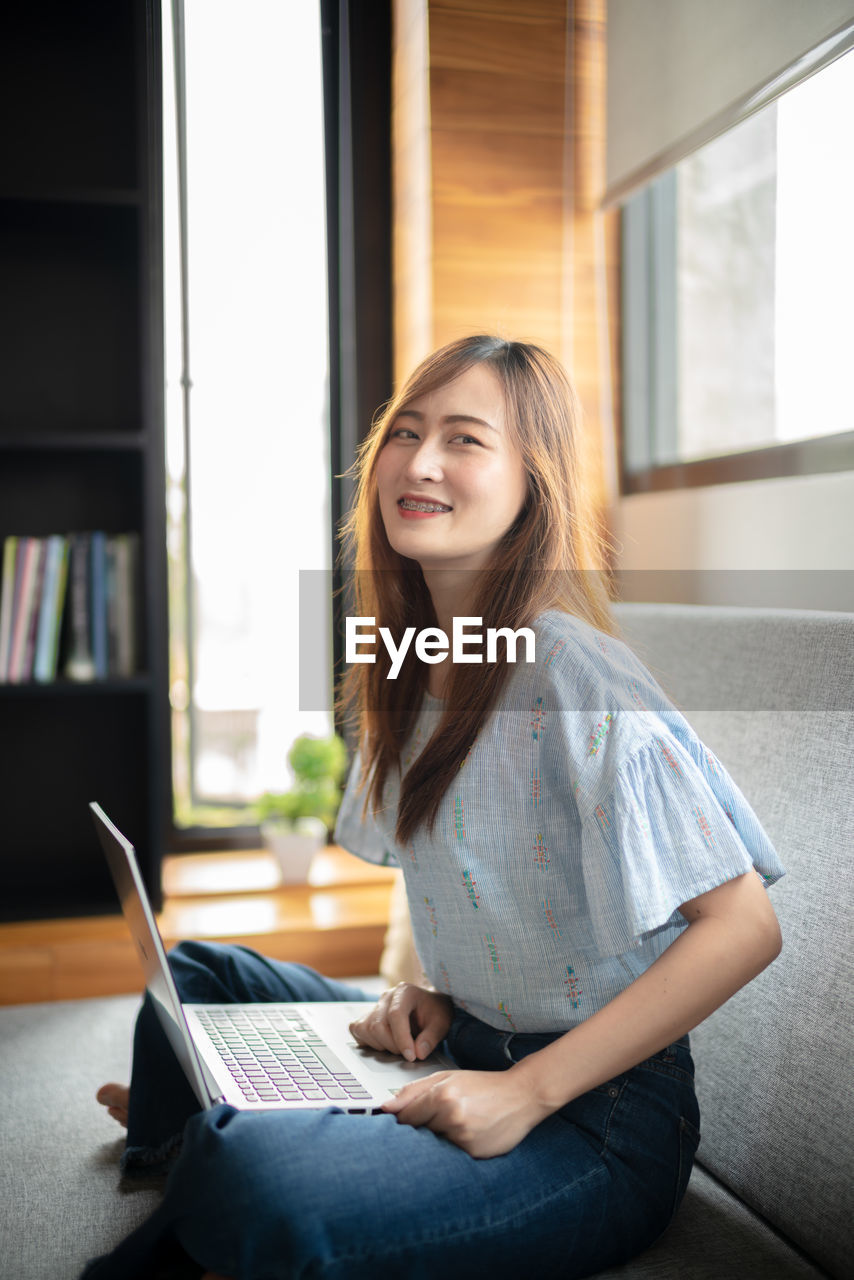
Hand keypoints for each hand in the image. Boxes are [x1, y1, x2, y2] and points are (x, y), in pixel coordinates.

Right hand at [349, 983, 453, 1061]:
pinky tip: (384, 1044)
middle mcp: (386, 996)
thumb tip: (418, 1053)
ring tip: (398, 1046)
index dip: (401, 1039)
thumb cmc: (435, 1012)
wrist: (429, 1007)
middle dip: (393, 1046)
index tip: (411, 1056)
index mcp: (405, 991)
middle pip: (378, 1025)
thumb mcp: (442, 1023)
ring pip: (366, 1030)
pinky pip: (357, 1030)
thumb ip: (431, 1038)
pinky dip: (367, 1042)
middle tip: (408, 1052)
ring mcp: (374, 1005)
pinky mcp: (366, 1016)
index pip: (395, 1015)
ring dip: (382, 1046)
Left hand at [381, 1067, 549, 1158]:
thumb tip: (386, 1107)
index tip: (410, 1118)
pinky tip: (471, 1132)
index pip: (405, 1118)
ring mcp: (463, 1137)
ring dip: (441, 1137)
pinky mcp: (474, 1152)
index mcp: (441, 1095)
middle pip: (419, 1132)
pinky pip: (452, 1154)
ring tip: (461, 1122)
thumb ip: (414, 1090)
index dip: (406, 1119)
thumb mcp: (448, 1077)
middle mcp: (451, 1116)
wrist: (522, 1095)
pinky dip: (456, 1146)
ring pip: (435, 1144)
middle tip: (443, 1117)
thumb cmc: (483, 1085)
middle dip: (425, 1127)